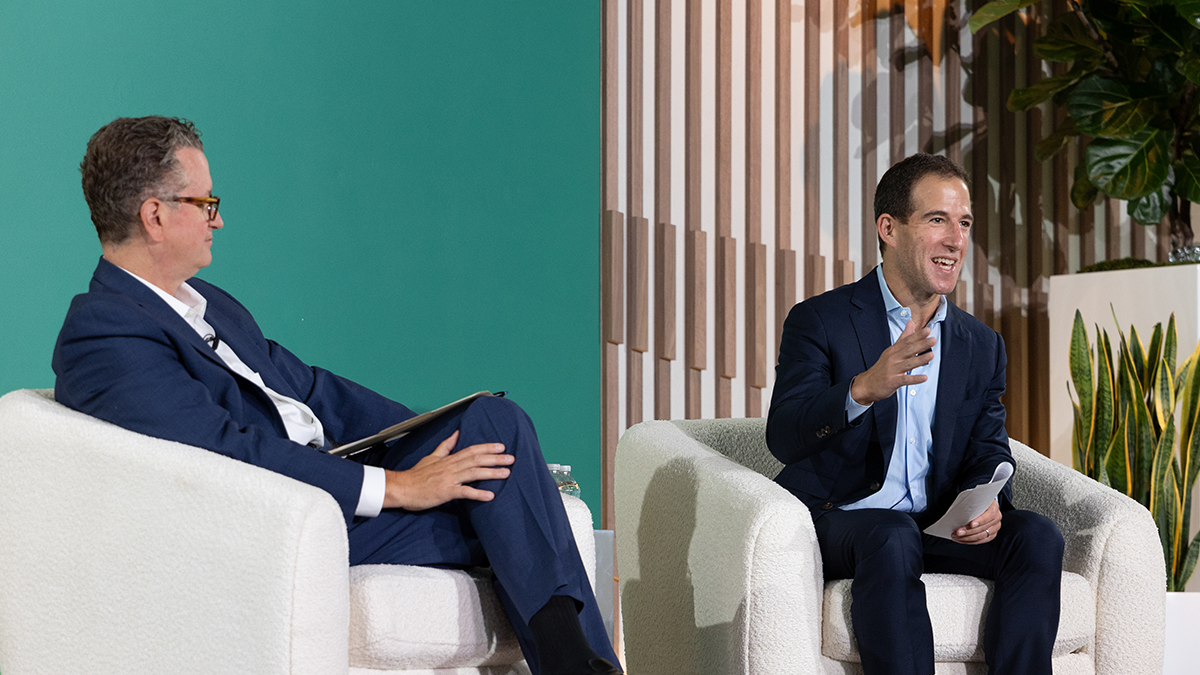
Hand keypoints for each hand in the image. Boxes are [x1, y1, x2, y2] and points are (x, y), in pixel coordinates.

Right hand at [382, 430, 513, 510]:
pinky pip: (464, 492)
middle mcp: (451, 467)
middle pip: (476, 459)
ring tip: (506, 473)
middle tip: (511, 458)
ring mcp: (449, 479)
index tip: (501, 447)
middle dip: (495, 459)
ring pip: (473, 473)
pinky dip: (478, 493)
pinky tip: (490, 496)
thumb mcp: (432, 456)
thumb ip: (446, 446)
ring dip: (491, 473)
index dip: (487, 448)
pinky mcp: (445, 492)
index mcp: (449, 459)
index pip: (472, 450)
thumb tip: (457, 433)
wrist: (402, 488)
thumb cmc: (417, 475)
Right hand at [850, 320, 935, 404]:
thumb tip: (910, 323)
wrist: (868, 384)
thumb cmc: (882, 368)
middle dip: (921, 344)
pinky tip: (924, 377)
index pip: (906, 341)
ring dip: (920, 359)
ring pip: (908, 363)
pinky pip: (905, 379)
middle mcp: (893, 358)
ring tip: (931, 355)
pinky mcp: (892, 381)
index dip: (917, 335)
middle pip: (908, 350)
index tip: (927, 331)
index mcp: (894, 351)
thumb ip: (903, 337)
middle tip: (932, 340)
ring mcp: (892, 370)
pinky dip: (914, 379)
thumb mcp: (891, 350)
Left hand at [951, 500, 1001, 544]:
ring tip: (956, 536)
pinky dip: (970, 541)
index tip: (971, 524)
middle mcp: (997, 517)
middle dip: (969, 531)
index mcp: (994, 506)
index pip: (991, 514)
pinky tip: (961, 540)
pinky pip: (982, 540)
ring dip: (968, 537)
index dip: (981, 520)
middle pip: (984, 527)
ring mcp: (995, 527)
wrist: (978, 506)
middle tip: (958, 532)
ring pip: (982, 535)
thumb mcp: (973, 499)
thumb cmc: (974, 502)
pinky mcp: (992, 534)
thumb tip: (959, 511)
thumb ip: (970, 503)